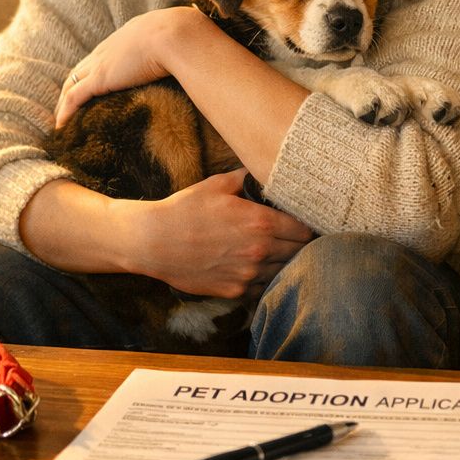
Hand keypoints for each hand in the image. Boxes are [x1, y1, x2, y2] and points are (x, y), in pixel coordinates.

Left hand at [55, 6, 209, 127]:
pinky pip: (75, 97)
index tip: (101, 79)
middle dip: (77, 81)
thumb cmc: (192, 38)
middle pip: (85, 65)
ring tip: (63, 115)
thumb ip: (192, 47)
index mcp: (132, 33)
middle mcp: (112, 45)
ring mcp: (103, 61)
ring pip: (74, 81)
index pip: (109, 51)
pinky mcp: (100, 78)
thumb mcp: (189, 38)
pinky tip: (62, 125)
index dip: (102, 66)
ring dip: (66, 99)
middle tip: (72, 100)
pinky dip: (65, 110)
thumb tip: (213, 54)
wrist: (181, 36)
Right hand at [128, 169, 313, 297]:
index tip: (302, 224)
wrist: (153, 241)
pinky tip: (258, 270)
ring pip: (284, 272)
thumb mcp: (217, 185)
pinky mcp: (235, 290)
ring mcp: (248, 273)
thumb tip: (262, 169)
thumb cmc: (185, 209)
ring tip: (278, 254)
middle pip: (299, 252)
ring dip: (284, 263)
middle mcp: (260, 250)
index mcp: (261, 222)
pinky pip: (262, 288)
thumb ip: (246, 178)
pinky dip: (264, 280)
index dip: (306, 226)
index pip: (304, 230)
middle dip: (299, 245)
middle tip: (294, 239)